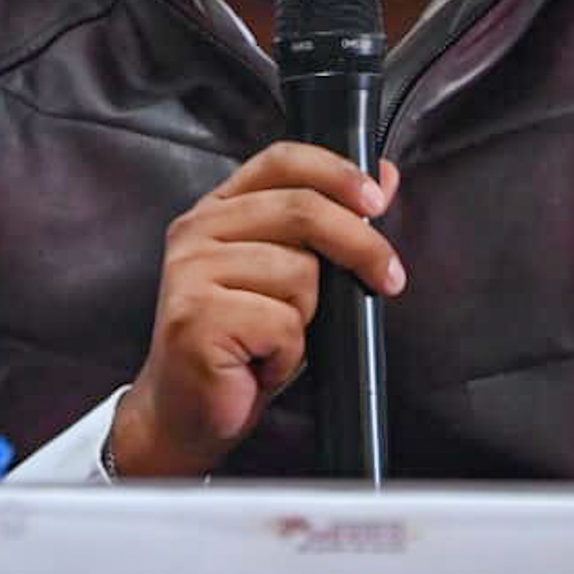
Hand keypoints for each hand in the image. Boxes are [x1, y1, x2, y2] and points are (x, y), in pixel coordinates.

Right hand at [107, 142, 402, 477]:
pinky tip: (262, 363)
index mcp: (220, 209)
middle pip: (302, 210)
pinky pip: (283, 323)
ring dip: (306, 319)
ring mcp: (190, 272)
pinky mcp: (195, 317)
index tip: (377, 200)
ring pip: (298, 273)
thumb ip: (329, 222)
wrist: (185, 413)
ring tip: (277, 339)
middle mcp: (197, 230)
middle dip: (360, 246)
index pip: (282, 160)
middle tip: (389, 278)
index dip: (336, 172)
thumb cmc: (242, 344)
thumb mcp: (292, 274)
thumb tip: (384, 176)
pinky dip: (288, 353)